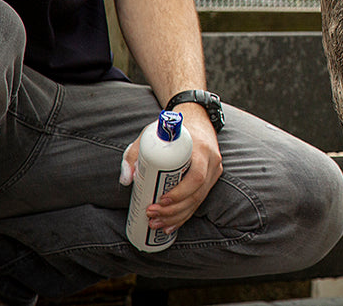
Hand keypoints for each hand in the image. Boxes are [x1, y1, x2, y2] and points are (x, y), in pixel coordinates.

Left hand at [120, 107, 222, 234]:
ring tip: (157, 224)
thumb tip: (127, 179)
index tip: (160, 200)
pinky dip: (185, 214)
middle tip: (152, 215)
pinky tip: (171, 225)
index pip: (196, 177)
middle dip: (173, 210)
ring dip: (178, 216)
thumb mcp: (150, 134)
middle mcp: (212, 160)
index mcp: (200, 149)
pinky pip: (200, 199)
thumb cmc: (172, 128)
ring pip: (199, 200)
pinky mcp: (212, 177)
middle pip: (197, 193)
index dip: (179, 193)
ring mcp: (215, 169)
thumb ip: (135, 154)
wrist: (197, 117)